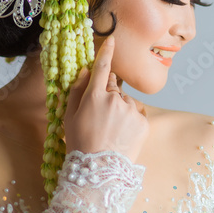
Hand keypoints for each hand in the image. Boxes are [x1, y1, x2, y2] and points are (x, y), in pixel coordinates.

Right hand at [63, 36, 148, 162]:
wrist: (99, 171)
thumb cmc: (80, 144)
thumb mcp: (70, 117)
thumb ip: (77, 91)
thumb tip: (85, 71)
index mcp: (94, 96)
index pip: (102, 67)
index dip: (106, 52)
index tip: (111, 40)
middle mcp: (114, 99)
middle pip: (113, 87)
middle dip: (108, 95)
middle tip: (99, 118)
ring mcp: (130, 111)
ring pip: (125, 102)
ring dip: (120, 110)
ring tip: (110, 131)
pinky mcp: (143, 122)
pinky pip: (136, 114)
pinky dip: (130, 121)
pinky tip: (121, 135)